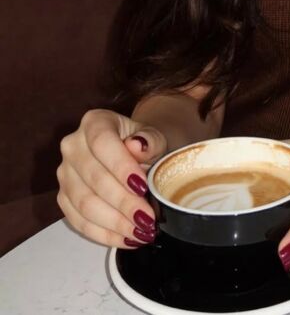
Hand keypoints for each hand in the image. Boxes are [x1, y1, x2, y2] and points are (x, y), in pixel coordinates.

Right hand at [57, 109, 167, 248]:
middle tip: (148, 219)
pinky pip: (79, 221)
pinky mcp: (63, 198)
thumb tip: (137, 145)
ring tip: (141, 232)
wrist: (136, 153)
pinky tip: (126, 238)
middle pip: (93, 177)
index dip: (121, 166)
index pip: (102, 142)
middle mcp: (72, 145)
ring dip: (114, 222)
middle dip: (123, 203)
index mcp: (94, 122)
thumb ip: (150, 140)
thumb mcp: (155, 137)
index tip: (143, 187)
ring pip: (84, 203)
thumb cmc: (146, 144)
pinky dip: (104, 233)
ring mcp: (64, 173)